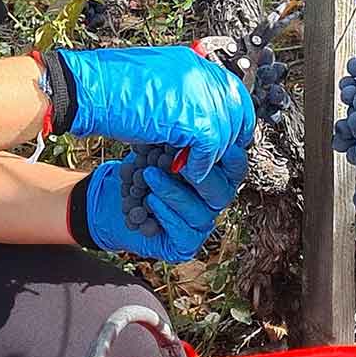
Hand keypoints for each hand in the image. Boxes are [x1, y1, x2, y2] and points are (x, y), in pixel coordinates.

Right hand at [53, 45, 254, 180]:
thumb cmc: (110, 88)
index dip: (235, 115)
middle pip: (237, 110)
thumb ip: (181, 95)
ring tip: (194, 167)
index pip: (233, 89)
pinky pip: (211, 147)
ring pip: (226, 131)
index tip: (230, 135)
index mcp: (192, 62)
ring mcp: (197, 93)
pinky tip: (186, 170)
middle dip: (230, 137)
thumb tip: (197, 117)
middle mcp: (200, 73)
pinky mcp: (190, 117)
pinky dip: (200, 164)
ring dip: (212, 155)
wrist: (87, 90)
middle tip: (219, 157)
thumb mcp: (155, 84)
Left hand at [81, 142, 248, 262]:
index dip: (228, 155)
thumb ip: (179, 133)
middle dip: (200, 175)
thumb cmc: (145, 162)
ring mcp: (202, 222)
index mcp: (219, 172)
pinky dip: (167, 213)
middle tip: (176, 161)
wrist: (118, 195)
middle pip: (223, 190)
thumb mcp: (160, 140)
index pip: (236, 163)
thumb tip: (188, 113)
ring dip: (174, 192)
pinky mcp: (186, 243)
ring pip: (202, 212)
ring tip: (148, 175)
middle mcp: (215, 199)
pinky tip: (149, 199)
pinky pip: (185, 233)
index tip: (212, 143)